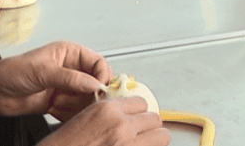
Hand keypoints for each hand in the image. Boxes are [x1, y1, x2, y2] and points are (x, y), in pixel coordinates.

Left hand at [0, 41, 110, 123]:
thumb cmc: (12, 72)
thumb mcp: (43, 71)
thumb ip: (71, 78)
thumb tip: (95, 83)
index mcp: (70, 54)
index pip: (98, 63)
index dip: (102, 75)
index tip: (100, 88)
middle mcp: (71, 69)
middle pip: (96, 82)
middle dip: (90, 93)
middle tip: (84, 99)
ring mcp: (66, 87)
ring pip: (87, 98)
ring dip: (76, 104)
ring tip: (59, 102)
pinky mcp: (60, 102)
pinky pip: (74, 110)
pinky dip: (67, 113)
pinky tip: (54, 109)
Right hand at [40, 98, 168, 145]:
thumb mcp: (82, 122)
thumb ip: (107, 116)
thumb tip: (124, 116)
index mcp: (106, 111)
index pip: (141, 103)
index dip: (137, 113)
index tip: (135, 120)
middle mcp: (121, 126)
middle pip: (154, 118)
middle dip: (148, 127)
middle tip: (140, 135)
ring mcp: (128, 144)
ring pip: (162, 136)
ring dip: (154, 140)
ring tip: (143, 143)